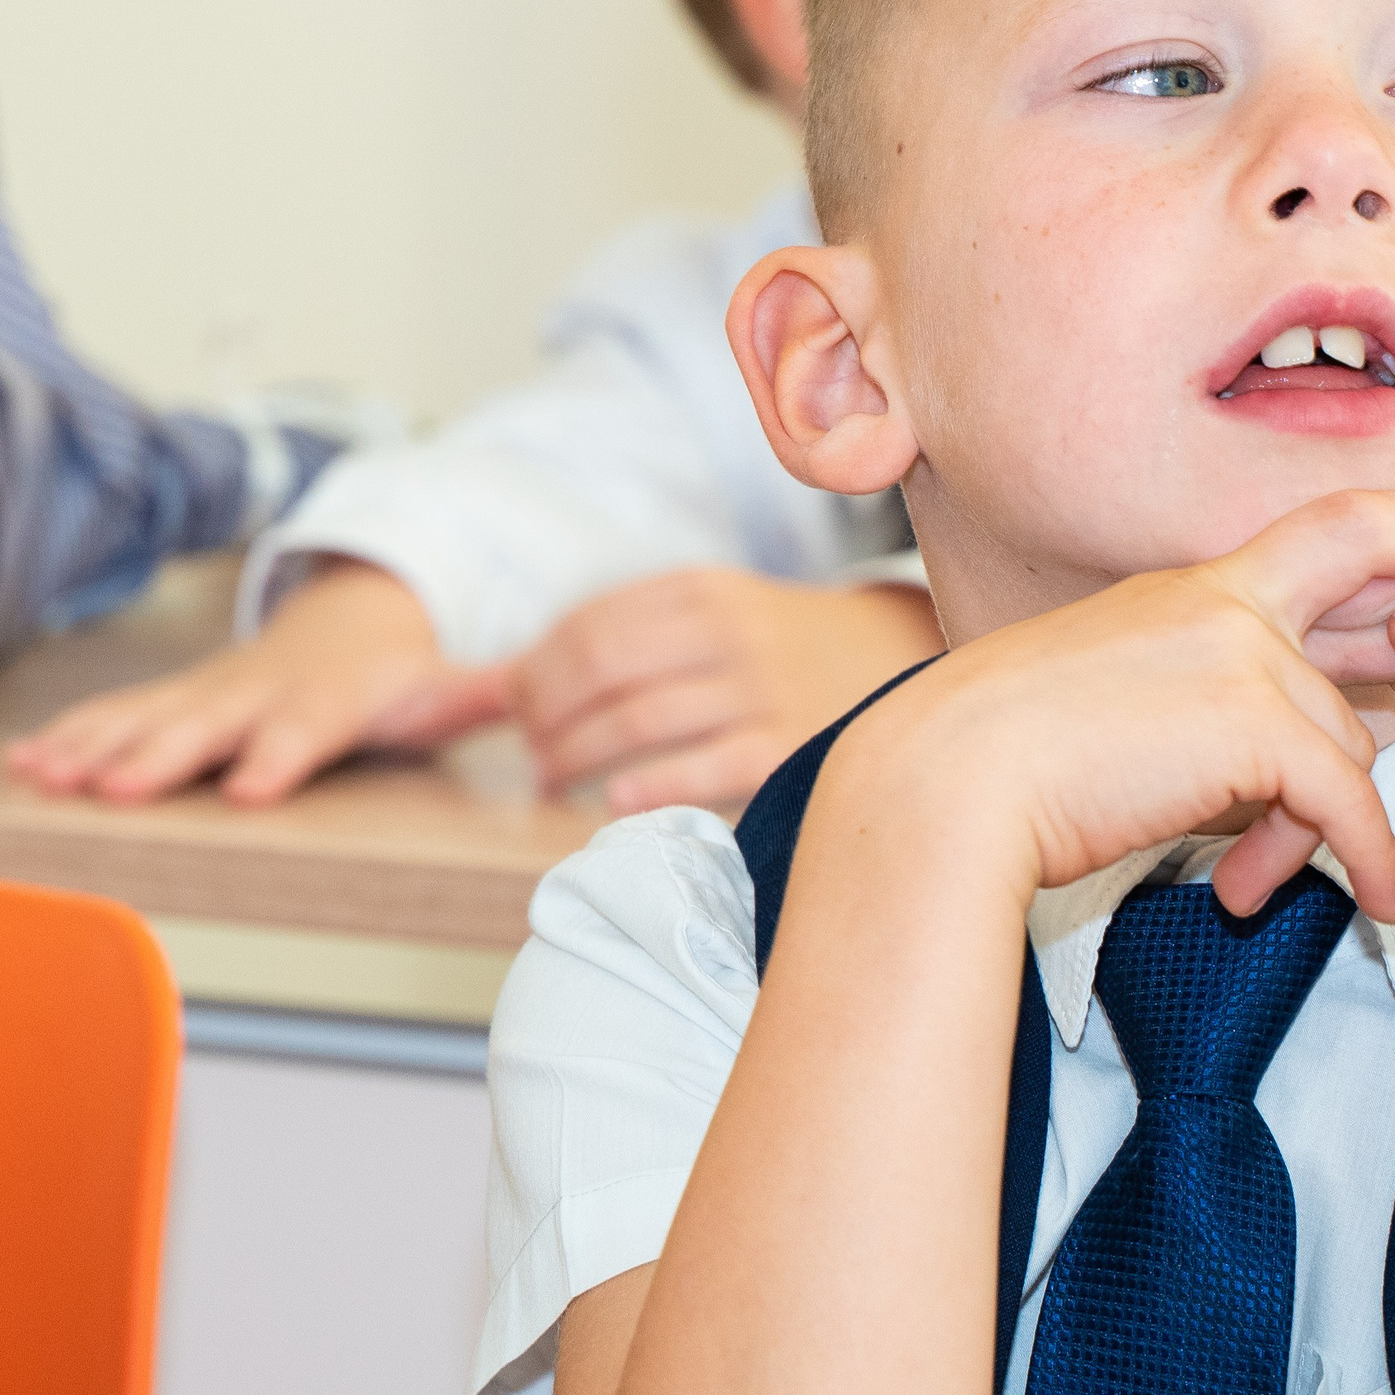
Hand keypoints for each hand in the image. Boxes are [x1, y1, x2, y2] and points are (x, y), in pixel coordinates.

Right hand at [3, 560, 505, 803]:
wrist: (352, 618)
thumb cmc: (399, 673)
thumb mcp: (450, 682)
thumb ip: (487, 693)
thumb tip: (542, 699)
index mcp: (327, 697)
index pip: (304, 730)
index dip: (277, 755)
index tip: (249, 787)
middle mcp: (259, 694)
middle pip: (206, 729)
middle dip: (160, 758)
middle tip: (116, 788)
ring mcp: (211, 695)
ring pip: (147, 721)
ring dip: (95, 749)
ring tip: (48, 777)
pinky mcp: (176, 701)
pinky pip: (116, 717)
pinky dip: (70, 737)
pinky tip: (28, 764)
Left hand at [505, 570, 942, 812]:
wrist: (900, 669)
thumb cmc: (782, 652)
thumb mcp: (715, 615)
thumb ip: (619, 636)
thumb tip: (494, 684)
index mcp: (704, 592)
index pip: (586, 627)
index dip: (534, 673)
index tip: (516, 708)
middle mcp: (730, 631)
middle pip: (599, 669)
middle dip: (545, 716)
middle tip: (530, 750)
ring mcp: (761, 689)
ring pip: (636, 719)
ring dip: (574, 755)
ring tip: (551, 779)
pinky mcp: (788, 748)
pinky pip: (700, 769)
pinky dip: (646, 787)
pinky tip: (616, 802)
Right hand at [823, 488, 1394, 926]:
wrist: (942, 789)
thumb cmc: (999, 763)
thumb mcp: (1110, 700)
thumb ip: (1199, 701)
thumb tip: (1273, 751)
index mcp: (1187, 585)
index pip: (1327, 525)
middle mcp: (1223, 599)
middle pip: (1374, 566)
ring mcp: (1242, 653)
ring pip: (1350, 737)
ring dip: (1334, 823)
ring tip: (1266, 882)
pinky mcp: (1253, 724)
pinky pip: (1349, 802)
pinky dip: (1373, 860)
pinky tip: (1379, 905)